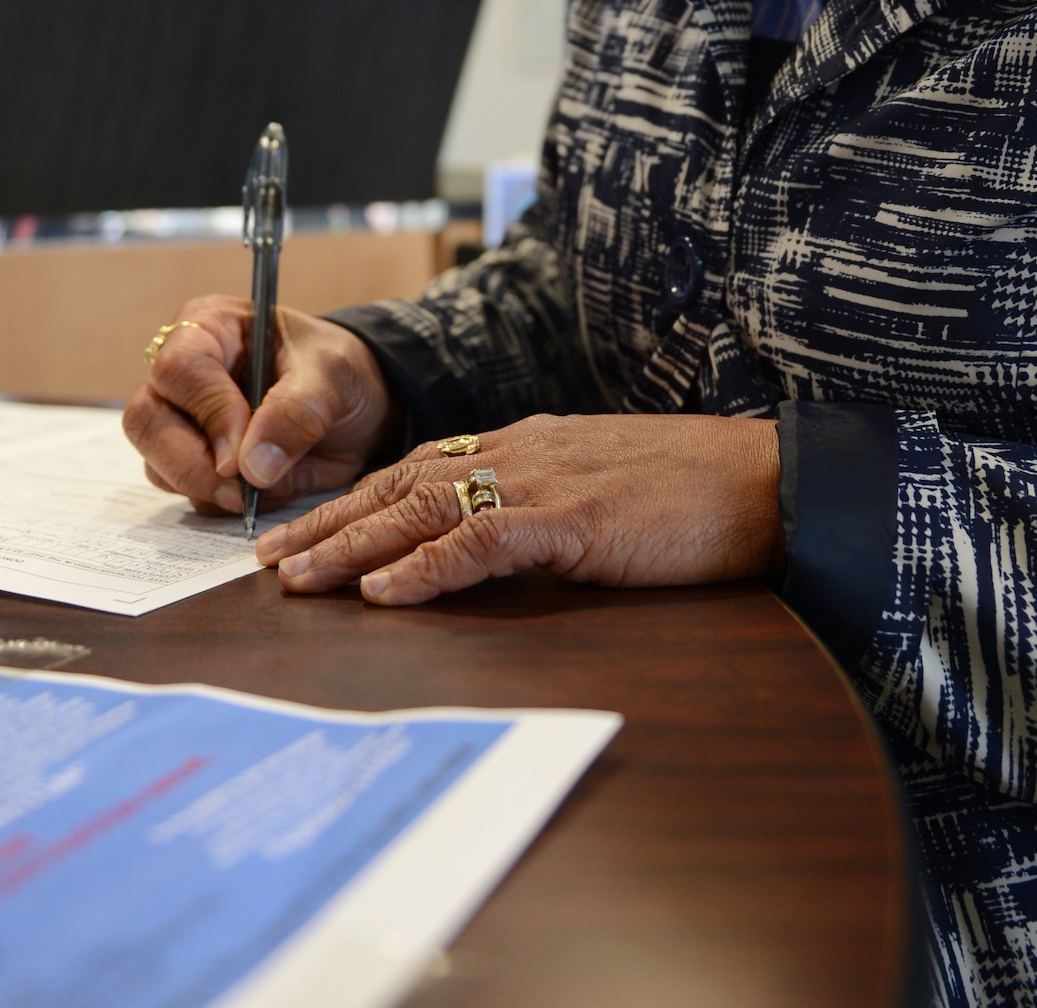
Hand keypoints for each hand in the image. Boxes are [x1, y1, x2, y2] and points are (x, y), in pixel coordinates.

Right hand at [122, 297, 402, 513]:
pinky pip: (186, 494)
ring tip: (265, 485)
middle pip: (146, 420)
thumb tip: (251, 467)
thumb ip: (297, 411)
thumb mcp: (333, 376)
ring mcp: (180, 421)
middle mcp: (182, 373)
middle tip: (241, 491)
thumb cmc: (339, 371)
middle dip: (190, 464)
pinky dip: (221, 504)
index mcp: (210, 328)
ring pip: (158, 465)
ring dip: (207, 490)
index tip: (240, 455)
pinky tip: (262, 491)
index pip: (180, 368)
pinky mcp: (191, 462)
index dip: (208, 413)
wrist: (358, 406)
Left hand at [256, 413, 781, 603]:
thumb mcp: (604, 495)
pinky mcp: (572, 518)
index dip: (358, 500)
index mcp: (529, 444)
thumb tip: (496, 546)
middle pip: (402, 482)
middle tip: (267, 558)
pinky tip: (381, 592)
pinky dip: (424, 566)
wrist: (769, 481)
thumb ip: (546, 510)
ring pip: (423, 506)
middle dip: (329, 521)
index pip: (421, 468)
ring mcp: (545, 480)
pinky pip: (479, 541)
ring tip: (298, 578)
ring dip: (353, 545)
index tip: (306, 531)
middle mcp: (523, 451)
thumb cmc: (697, 493)